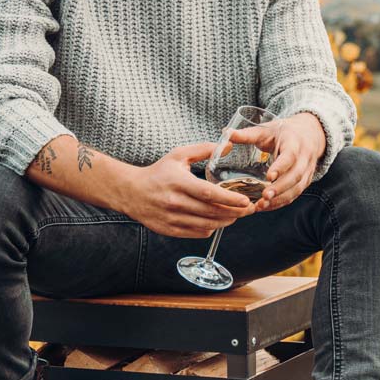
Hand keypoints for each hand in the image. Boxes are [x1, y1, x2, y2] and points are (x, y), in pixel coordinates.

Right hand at [116, 142, 256, 238]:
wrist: (131, 192)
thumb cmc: (157, 172)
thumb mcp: (178, 156)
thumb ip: (203, 150)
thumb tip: (227, 146)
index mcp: (178, 183)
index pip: (208, 193)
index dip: (229, 199)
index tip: (245, 200)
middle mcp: (175, 202)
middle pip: (211, 212)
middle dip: (234, 212)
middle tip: (248, 209)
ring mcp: (172, 218)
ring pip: (207, 225)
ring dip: (225, 222)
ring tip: (236, 215)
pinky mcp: (170, 230)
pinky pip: (197, 233)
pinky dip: (211, 228)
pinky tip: (217, 221)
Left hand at [229, 113, 324, 213]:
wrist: (309, 134)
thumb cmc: (284, 132)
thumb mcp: (267, 129)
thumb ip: (247, 134)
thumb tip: (226, 133)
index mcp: (295, 142)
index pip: (290, 156)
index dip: (280, 167)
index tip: (269, 177)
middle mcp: (304, 158)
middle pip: (295, 176)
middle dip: (280, 188)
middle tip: (264, 197)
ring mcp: (307, 172)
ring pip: (297, 188)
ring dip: (280, 199)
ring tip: (262, 205)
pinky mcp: (305, 182)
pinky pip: (295, 195)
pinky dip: (281, 202)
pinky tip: (267, 207)